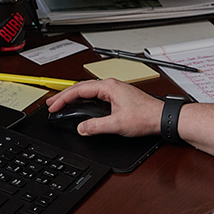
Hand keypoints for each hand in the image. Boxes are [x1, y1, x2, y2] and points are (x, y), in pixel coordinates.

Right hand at [46, 78, 163, 137]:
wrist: (162, 118)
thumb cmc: (146, 117)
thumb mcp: (117, 124)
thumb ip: (96, 126)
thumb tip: (82, 128)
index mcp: (108, 87)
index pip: (79, 90)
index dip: (63, 99)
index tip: (54, 107)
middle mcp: (110, 85)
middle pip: (81, 88)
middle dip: (64, 96)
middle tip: (51, 104)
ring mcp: (114, 90)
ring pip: (88, 90)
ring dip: (73, 97)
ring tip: (61, 103)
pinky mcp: (117, 96)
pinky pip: (95, 95)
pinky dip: (83, 99)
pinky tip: (80, 104)